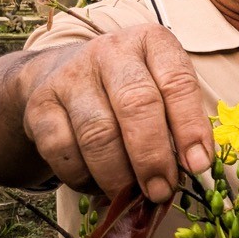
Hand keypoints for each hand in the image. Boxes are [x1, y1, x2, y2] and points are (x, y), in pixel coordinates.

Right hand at [20, 24, 213, 201]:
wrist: (60, 73)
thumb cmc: (129, 85)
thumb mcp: (160, 85)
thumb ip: (179, 120)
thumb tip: (194, 167)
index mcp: (151, 42)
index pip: (177, 82)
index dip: (191, 127)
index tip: (199, 165)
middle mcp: (111, 51)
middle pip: (136, 107)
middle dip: (153, 157)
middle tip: (163, 190)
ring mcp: (71, 76)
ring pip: (98, 134)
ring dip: (119, 175)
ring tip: (133, 195)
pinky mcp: (40, 104)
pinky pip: (62, 151)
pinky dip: (84, 178)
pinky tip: (99, 186)